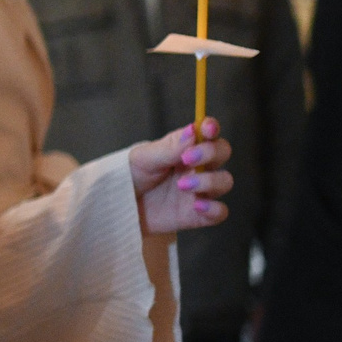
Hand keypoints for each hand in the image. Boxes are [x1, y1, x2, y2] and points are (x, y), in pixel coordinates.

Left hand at [128, 120, 231, 234]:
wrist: (117, 207)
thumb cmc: (130, 176)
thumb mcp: (143, 159)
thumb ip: (168, 148)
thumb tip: (192, 130)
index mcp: (184, 148)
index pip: (207, 133)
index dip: (211, 127)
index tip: (208, 129)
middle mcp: (196, 167)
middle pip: (222, 152)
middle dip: (212, 152)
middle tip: (187, 158)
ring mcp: (199, 190)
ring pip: (224, 181)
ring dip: (209, 181)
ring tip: (182, 185)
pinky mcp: (198, 214)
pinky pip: (220, 212)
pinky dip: (214, 208)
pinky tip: (197, 206)